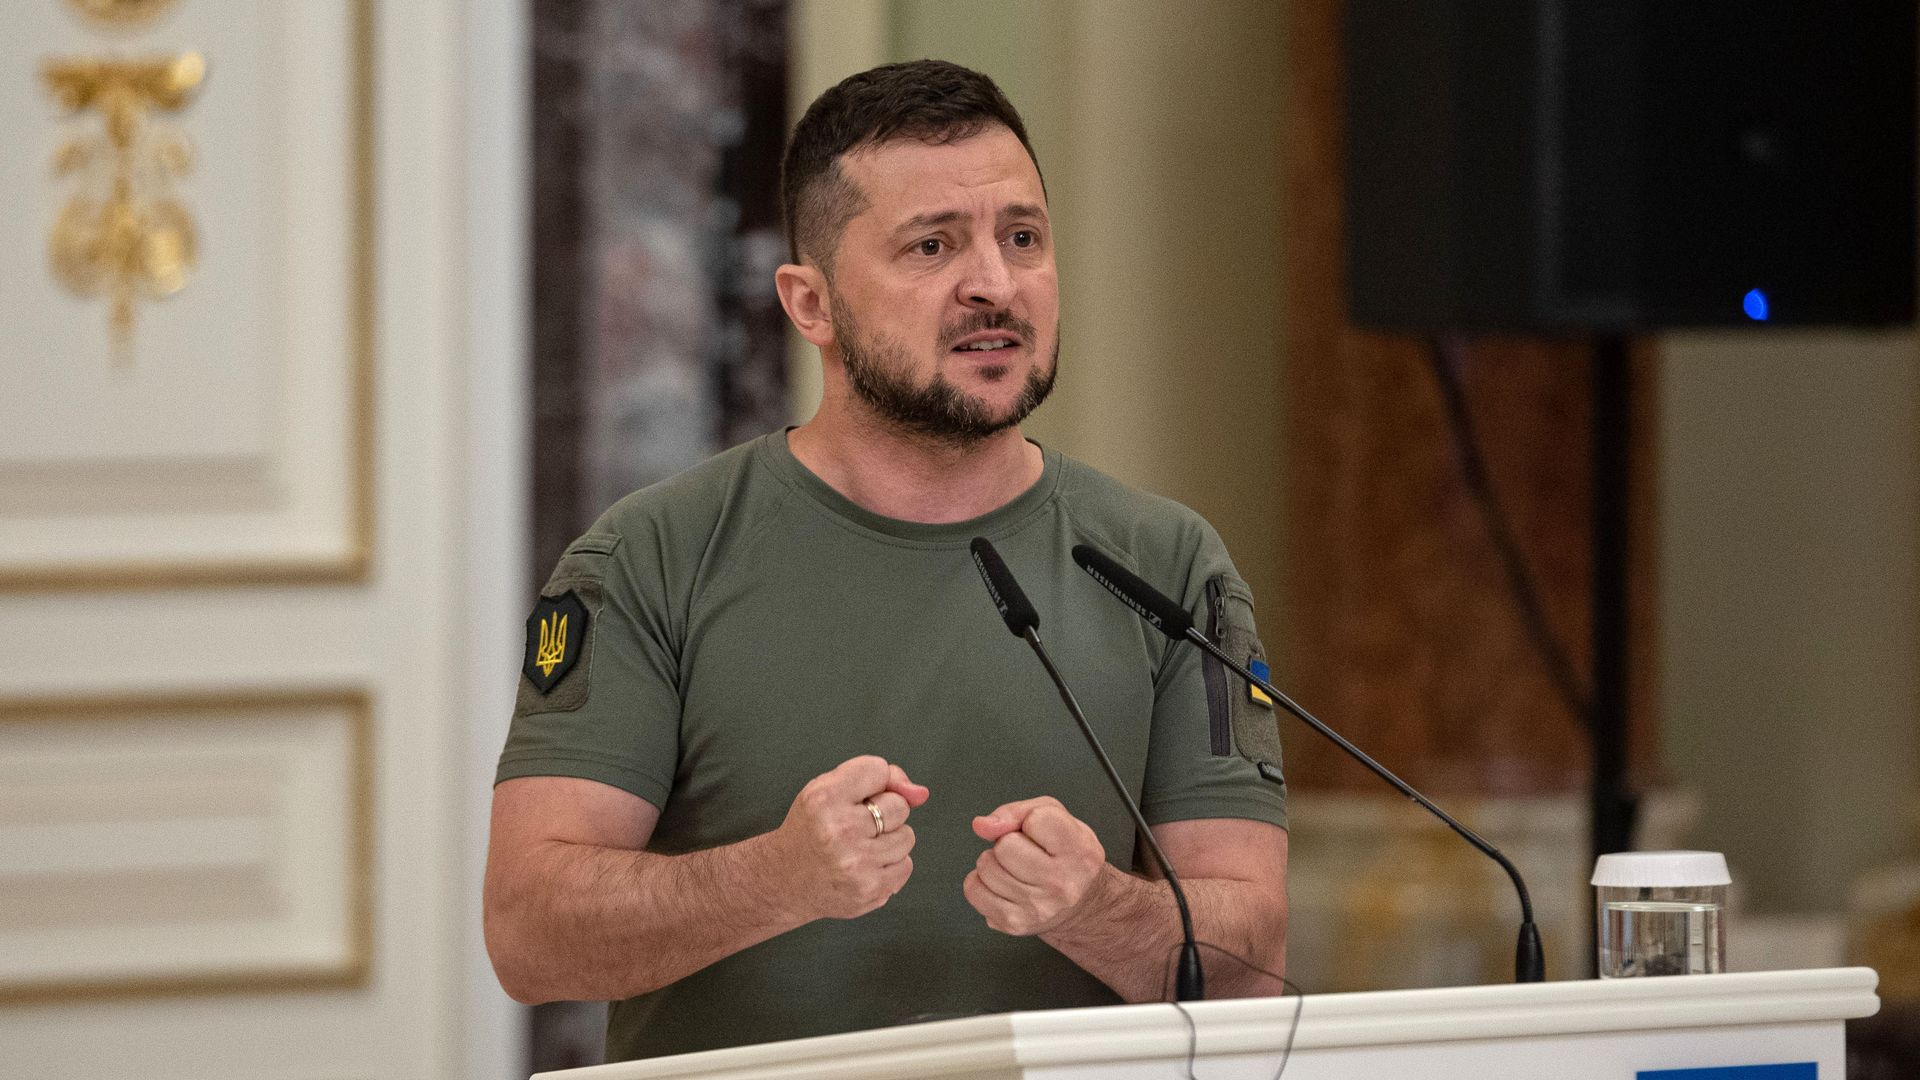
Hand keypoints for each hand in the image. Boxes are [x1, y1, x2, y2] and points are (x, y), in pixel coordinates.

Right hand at [769, 755, 928, 920]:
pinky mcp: (869, 889)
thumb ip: (876, 778)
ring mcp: (856, 863)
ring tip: (861, 846)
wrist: (784, 881)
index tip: (856, 796)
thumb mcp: (828, 789)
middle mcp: (840, 830)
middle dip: (885, 812)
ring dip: (890, 839)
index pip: (879, 769)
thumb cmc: (812, 830)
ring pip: (907, 836)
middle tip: (858, 825)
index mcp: (824, 798)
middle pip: (899, 805)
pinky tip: (866, 865)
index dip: (873, 782)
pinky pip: (906, 865)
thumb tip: (920, 793)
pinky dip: (891, 864)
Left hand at [962, 796, 1107, 935]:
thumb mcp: (1056, 818)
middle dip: (1008, 842)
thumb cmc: (1065, 852)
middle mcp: (1061, 884)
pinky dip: (980, 882)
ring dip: (994, 862)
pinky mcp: (1014, 924)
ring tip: (1016, 869)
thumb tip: (980, 825)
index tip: (1044, 833)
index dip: (1032, 820)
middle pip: (1005, 846)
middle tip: (1026, 853)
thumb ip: (1018, 812)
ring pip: (986, 866)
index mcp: (1079, 851)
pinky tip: (1002, 884)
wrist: (1081, 905)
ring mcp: (1037, 908)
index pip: (1037, 819)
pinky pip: (973, 889)